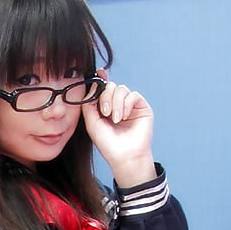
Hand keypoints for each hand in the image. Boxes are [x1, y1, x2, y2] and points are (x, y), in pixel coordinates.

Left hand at [82, 70, 155, 186]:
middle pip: (110, 86)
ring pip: (121, 89)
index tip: (98, 73)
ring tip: (115, 119)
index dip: (100, 80)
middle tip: (105, 113)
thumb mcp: (92, 123)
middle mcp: (117, 104)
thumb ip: (88, 105)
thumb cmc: (108, 144)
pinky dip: (126, 104)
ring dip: (116, 103)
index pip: (102, 89)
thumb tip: (93, 85)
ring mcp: (130, 105)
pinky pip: (133, 95)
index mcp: (105, 107)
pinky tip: (124, 117)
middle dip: (106, 97)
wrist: (124, 157)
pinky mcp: (141, 107)